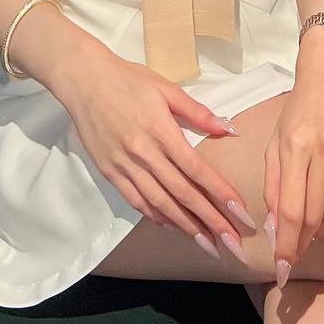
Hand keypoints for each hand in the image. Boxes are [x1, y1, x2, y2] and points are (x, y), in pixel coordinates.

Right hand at [56, 48, 257, 257]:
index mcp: (161, 130)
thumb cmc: (128, 79)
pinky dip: (156, 217)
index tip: (240, 212)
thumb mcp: (165, 88)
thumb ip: (197, 112)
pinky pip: (136, 201)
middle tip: (232, 243)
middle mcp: (143, 153)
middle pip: (182, 193)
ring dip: (186, 227)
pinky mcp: (110, 172)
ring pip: (160, 203)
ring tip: (208, 244)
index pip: (196, 169)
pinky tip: (173, 226)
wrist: (84, 81)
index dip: (220, 192)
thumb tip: (227, 129)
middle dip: (210, 220)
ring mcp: (125, 166)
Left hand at [265, 37, 323, 283]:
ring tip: (319, 234)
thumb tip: (276, 230)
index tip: (283, 268)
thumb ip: (273, 185)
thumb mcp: (276, 141)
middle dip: (305, 242)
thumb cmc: (299, 111)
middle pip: (317, 215)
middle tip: (299, 251)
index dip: (288, 244)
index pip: (292, 209)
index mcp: (294, 144)